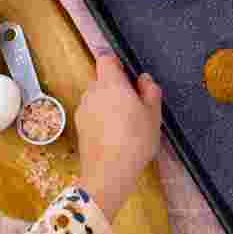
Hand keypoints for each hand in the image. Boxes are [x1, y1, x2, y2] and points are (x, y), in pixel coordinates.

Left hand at [75, 51, 162, 218]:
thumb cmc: (136, 140)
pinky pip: (91, 113)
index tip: (129, 79)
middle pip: (101, 80)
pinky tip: (113, 135)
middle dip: (115, 88)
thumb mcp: (153, 115)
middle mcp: (92, 92)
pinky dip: (100, 118)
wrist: (109, 172)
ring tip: (124, 124)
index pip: (106, 60)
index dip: (117, 65)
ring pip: (96, 98)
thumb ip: (150, 91)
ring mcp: (82, 110)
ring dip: (107, 104)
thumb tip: (144, 79)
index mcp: (111, 84)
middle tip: (133, 106)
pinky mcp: (79, 126)